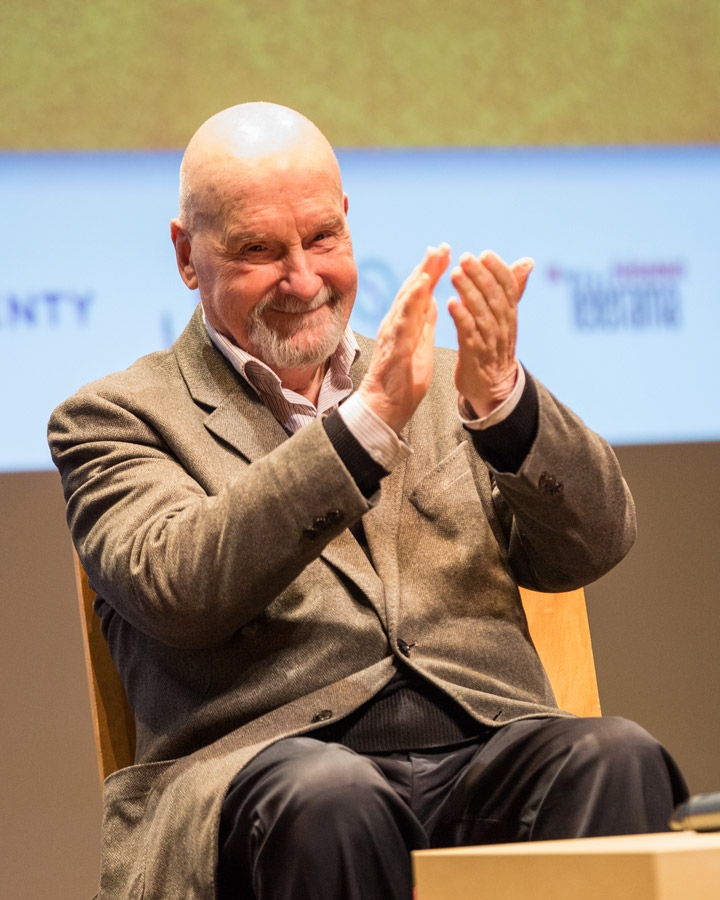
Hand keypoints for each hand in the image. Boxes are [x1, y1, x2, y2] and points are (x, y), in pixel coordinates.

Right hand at [359, 244, 449, 432]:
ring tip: (435, 257)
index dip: (432, 271)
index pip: (419, 292)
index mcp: (405, 324)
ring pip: (407, 298)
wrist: (386, 407)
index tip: (446, 253)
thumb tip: (433, 301)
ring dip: (421, 275)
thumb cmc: (402, 381)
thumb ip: (425, 323)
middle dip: (428, 266)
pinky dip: (413, 299)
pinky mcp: (395, 345)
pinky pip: (404, 318)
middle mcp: (397, 323)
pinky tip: (423, 285)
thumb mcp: (421, 346)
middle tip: (443, 246)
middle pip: (413, 289)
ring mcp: (394, 333)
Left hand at [448, 250, 533, 417]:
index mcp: (509, 315)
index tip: (485, 254)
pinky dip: (461, 318)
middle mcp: (503, 327)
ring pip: (482, 314)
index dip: (498, 270)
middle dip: (481, 276)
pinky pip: (469, 335)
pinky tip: (451, 303)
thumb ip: (512, 289)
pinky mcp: (474, 357)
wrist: (492, 386)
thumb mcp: (505, 316)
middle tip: (465, 258)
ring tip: (456, 274)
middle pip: (495, 298)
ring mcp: (490, 342)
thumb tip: (528, 261)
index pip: (508, 288)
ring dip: (469, 292)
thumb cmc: (494, 345)